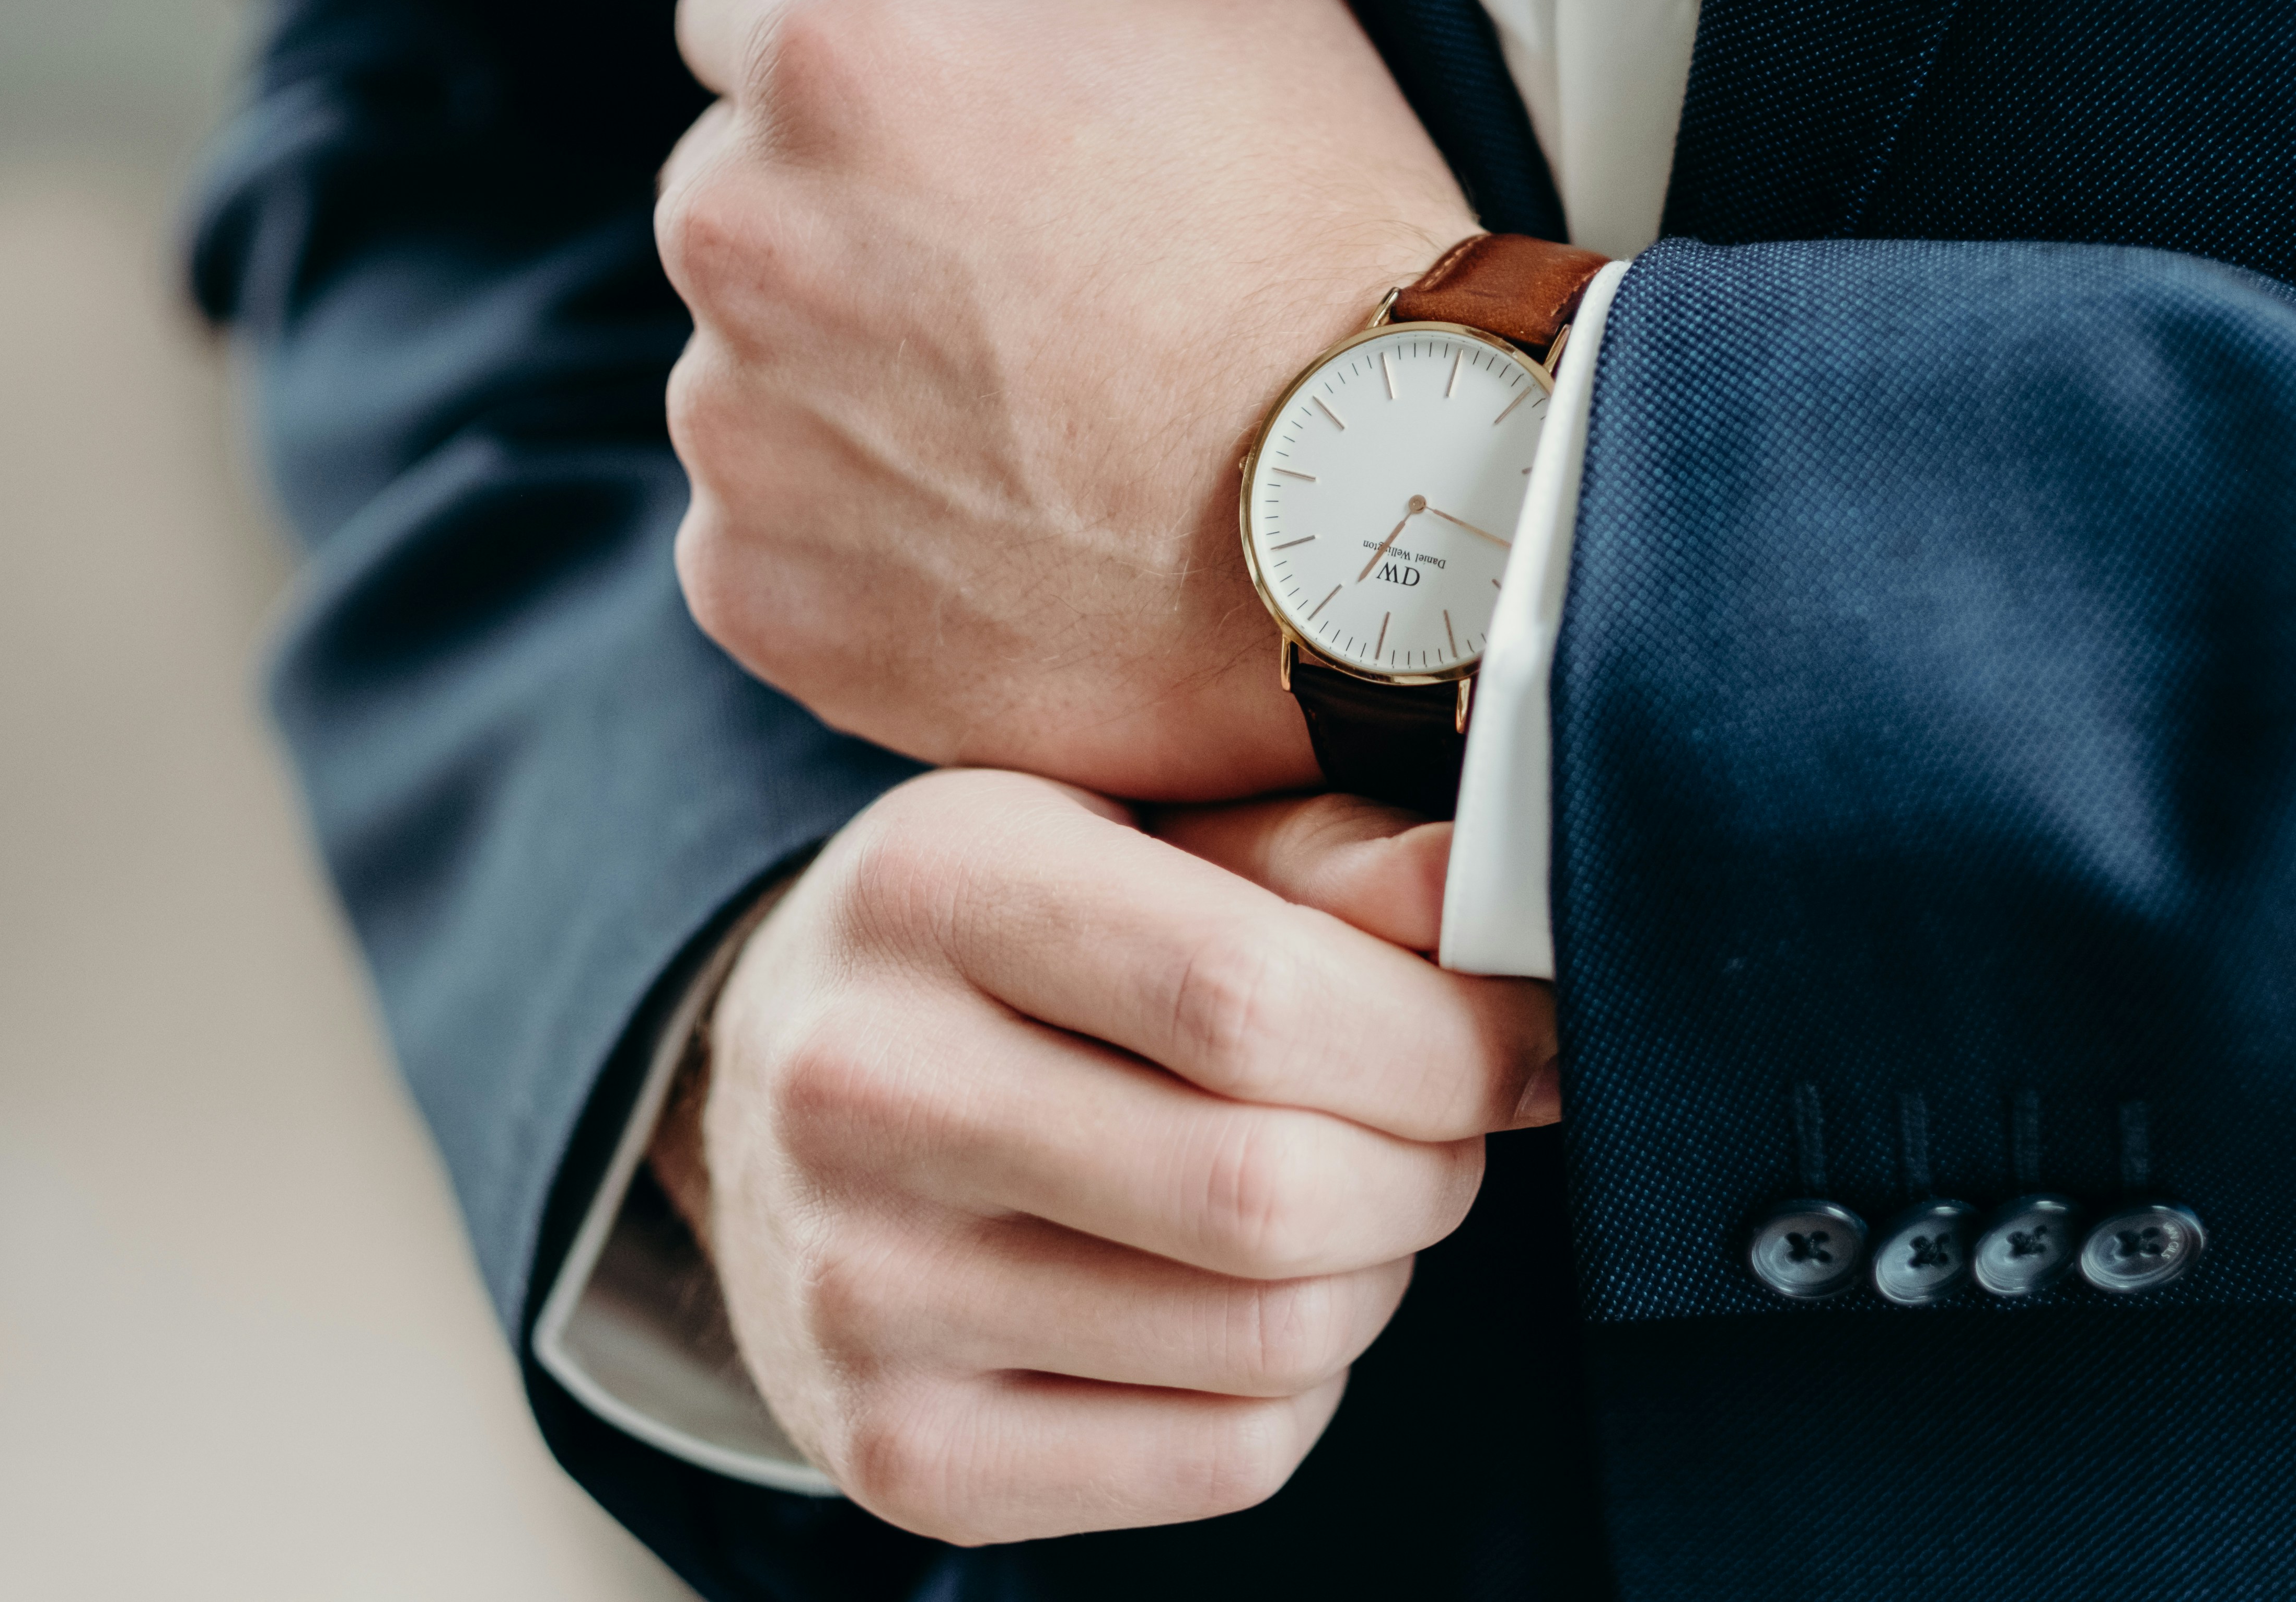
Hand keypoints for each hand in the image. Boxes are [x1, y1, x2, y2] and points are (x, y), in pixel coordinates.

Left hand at [658, 0, 1481, 802]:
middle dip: (848, 209)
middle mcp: (741, 241)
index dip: (873, 45)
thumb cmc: (1321, 232)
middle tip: (1041, 283)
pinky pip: (760, 532)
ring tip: (1039, 422)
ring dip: (848, 375)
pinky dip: (854, 532)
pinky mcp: (761, 596)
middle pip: (732, 186)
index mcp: (830, 61)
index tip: (985, 124)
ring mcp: (739, 439)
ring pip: (745, 365)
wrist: (1387, 530)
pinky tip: (1005, 532)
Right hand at [666, 769, 1555, 1544]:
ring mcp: (860, 1294)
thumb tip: (1490, 900)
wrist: (771, 1109)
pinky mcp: (896, 1458)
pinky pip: (1225, 1461)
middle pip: (1270, 1189)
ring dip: (1374, 1273)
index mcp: (929, 887)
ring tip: (1342, 1199)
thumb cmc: (1008, 944)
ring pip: (1272, 1338)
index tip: (1524, 1036)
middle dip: (1430, 1163)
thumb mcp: (1132, 835)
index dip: (1446, 1037)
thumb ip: (1318, 859)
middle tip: (1439, 1125)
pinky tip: (1242, 1301)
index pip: (1252, 995)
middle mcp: (860, 1090)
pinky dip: (1297, 1389)